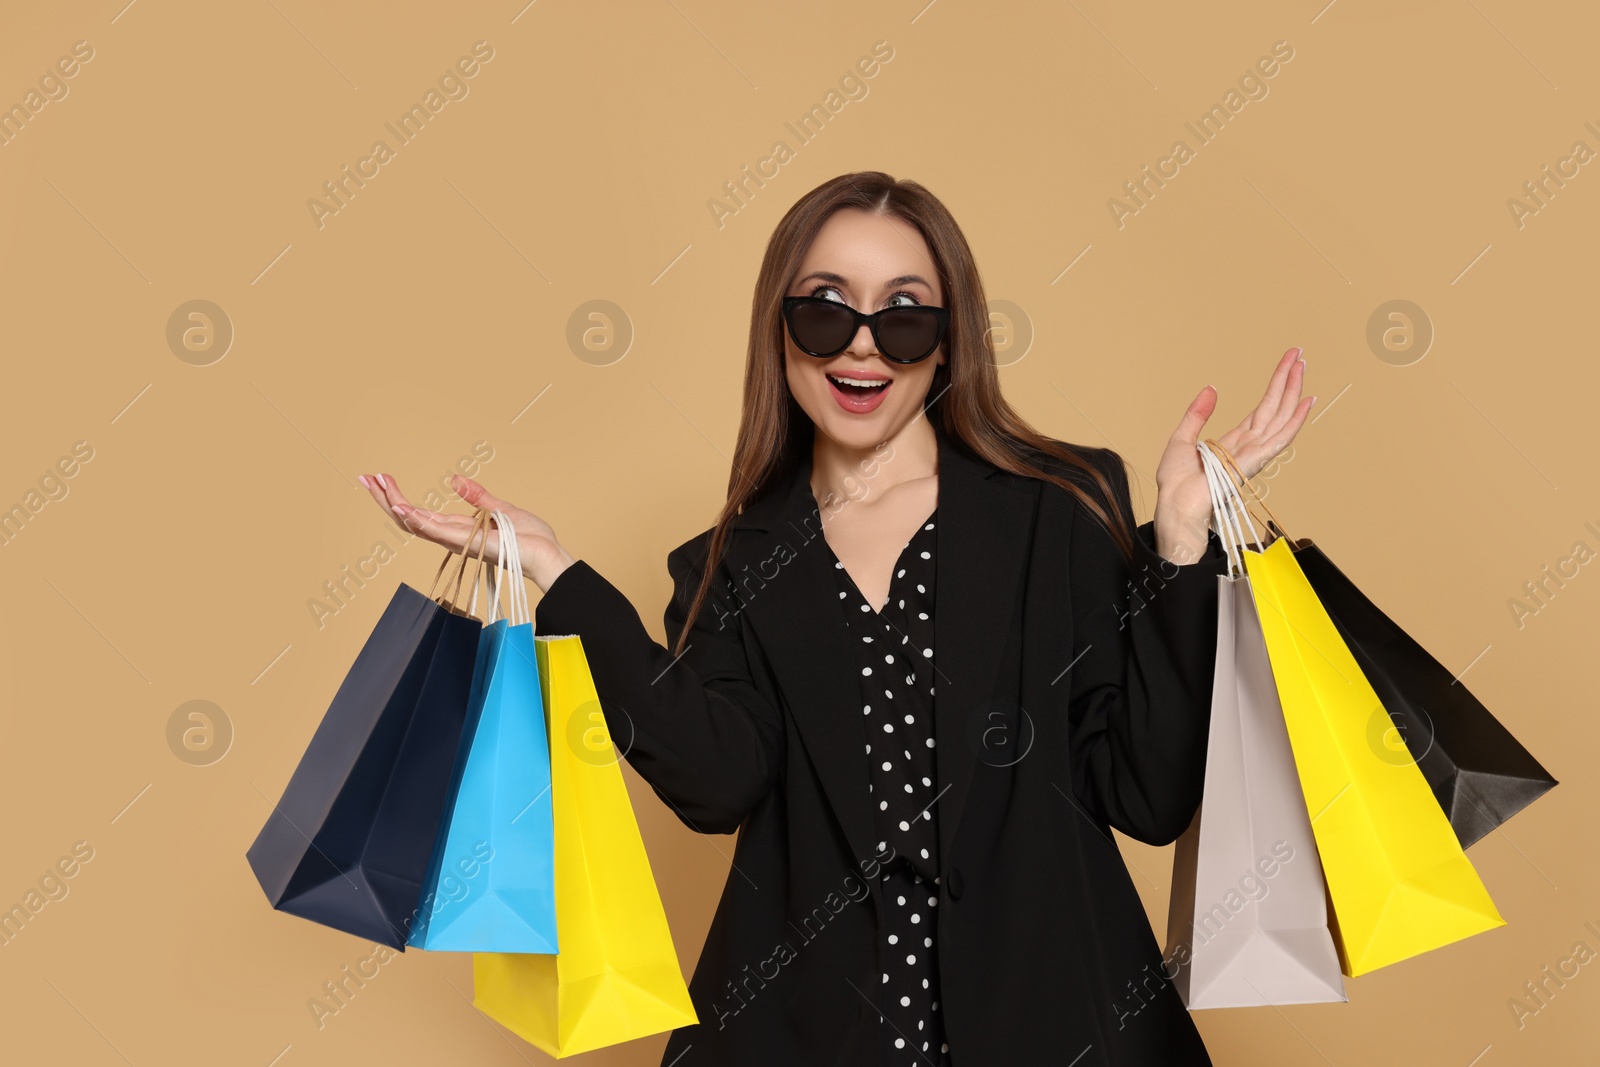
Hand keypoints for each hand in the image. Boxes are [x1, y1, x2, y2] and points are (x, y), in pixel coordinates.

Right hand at [358, 472, 576, 592]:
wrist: (545, 553)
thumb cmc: (528, 538)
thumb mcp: (500, 508)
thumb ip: (477, 496)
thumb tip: (455, 480)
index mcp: (457, 529)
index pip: (420, 513)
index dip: (398, 497)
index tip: (382, 477)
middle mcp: (451, 536)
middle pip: (408, 519)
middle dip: (385, 498)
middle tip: (365, 478)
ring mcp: (456, 540)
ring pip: (415, 524)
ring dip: (393, 504)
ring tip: (375, 484)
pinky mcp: (467, 542)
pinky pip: (436, 531)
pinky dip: (416, 520)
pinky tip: (399, 507)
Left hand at [1152, 347, 1313, 562]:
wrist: (1174, 505)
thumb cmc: (1177, 484)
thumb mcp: (1181, 439)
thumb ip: (1197, 414)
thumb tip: (1211, 389)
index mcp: (1234, 442)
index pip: (1261, 410)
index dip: (1274, 387)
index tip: (1286, 364)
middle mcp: (1249, 447)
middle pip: (1274, 408)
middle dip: (1288, 381)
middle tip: (1300, 356)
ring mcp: (1254, 454)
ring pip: (1280, 418)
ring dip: (1293, 392)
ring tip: (1303, 366)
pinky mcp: (1252, 462)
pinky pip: (1278, 439)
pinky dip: (1294, 421)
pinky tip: (1305, 403)